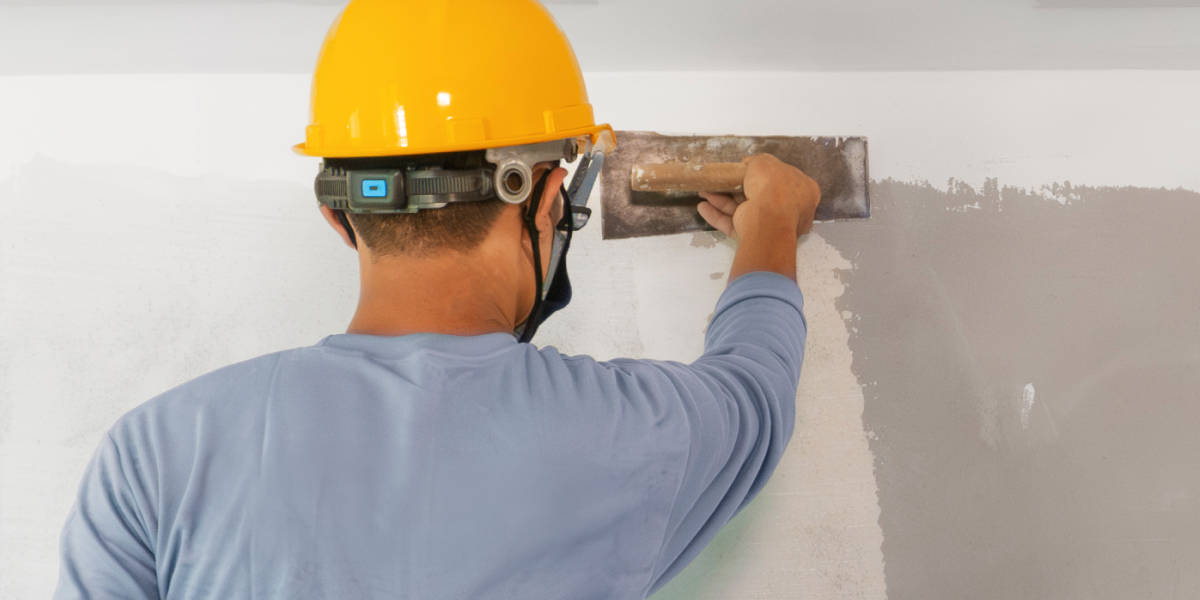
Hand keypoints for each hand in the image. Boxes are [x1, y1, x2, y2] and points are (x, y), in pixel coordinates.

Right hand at [697, 154, 820, 240]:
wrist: (768, 219)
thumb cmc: (773, 186)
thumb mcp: (765, 161)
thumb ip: (757, 161)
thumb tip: (749, 165)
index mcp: (802, 190)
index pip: (782, 179)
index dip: (764, 173)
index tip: (746, 170)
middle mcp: (789, 209)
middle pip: (759, 195)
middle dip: (735, 188)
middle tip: (720, 182)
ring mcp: (772, 225)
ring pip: (743, 209)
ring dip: (722, 200)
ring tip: (704, 192)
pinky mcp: (755, 237)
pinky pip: (735, 224)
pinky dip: (718, 216)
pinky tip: (703, 208)